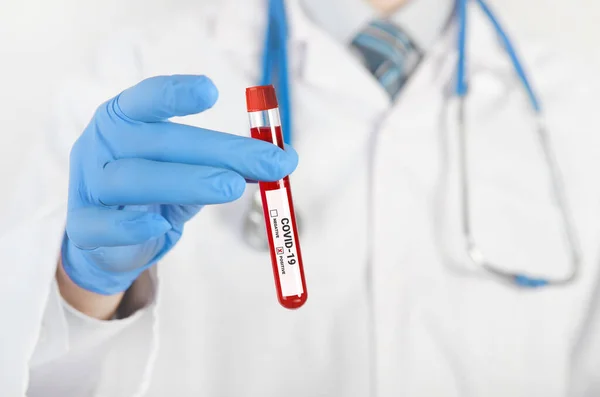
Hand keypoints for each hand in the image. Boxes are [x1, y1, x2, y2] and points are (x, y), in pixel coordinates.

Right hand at [62, 75, 297, 294]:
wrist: (111, 242)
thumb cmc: (155, 194)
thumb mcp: (191, 173)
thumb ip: (226, 164)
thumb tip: (282, 159)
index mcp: (125, 121)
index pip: (145, 100)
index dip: (174, 93)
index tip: (212, 91)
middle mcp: (101, 145)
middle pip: (157, 141)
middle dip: (218, 150)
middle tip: (269, 162)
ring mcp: (88, 186)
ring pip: (131, 178)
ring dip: (186, 180)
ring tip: (233, 186)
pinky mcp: (84, 227)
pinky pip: (100, 225)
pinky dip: (130, 225)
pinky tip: (160, 224)